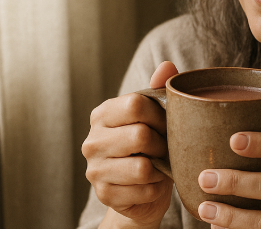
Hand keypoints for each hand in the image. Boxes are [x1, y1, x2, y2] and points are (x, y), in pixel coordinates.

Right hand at [81, 61, 178, 227]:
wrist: (141, 187)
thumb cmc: (151, 144)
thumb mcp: (154, 114)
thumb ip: (159, 88)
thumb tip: (167, 66)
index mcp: (103, 114)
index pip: (135, 104)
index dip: (160, 114)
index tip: (168, 122)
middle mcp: (92, 141)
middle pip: (140, 136)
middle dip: (163, 143)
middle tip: (166, 147)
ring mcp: (94, 170)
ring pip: (142, 168)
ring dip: (160, 168)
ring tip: (160, 164)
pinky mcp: (103, 195)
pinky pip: (142, 190)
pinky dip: (155, 188)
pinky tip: (152, 183)